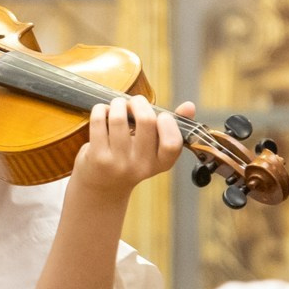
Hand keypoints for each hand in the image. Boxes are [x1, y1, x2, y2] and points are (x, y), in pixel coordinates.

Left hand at [69, 97, 187, 201]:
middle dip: (139, 102)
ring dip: (118, 103)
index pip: (172, 143)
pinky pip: (99, 121)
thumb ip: (173, 127)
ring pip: (119, 118)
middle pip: (146, 121)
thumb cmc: (133, 160)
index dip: (168, 123)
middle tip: (134, 102)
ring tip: (117, 105)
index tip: (161, 116)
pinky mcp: (97, 157)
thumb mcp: (154, 150)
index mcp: (160, 163)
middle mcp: (141, 166)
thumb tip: (190, 106)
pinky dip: (100, 110)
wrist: (103, 187)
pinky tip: (103, 112)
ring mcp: (118, 163)